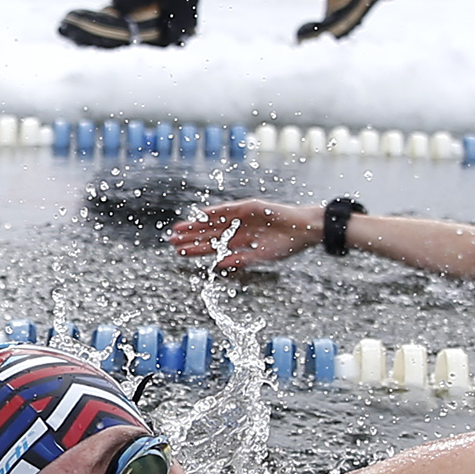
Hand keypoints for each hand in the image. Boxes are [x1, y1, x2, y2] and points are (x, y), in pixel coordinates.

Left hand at [170, 198, 320, 268]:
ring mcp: (243, 217)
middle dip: (190, 237)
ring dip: (196, 225)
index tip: (179, 251)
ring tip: (179, 229)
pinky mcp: (249, 207)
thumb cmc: (286, 246)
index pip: (213, 247)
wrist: (304, 230)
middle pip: (209, 234)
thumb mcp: (260, 257)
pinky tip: (200, 214)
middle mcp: (238, 229)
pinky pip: (228, 209)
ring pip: (214, 222)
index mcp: (240, 243)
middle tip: (171, 241)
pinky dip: (214, 211)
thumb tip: (217, 266)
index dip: (196, 249)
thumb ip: (239, 260)